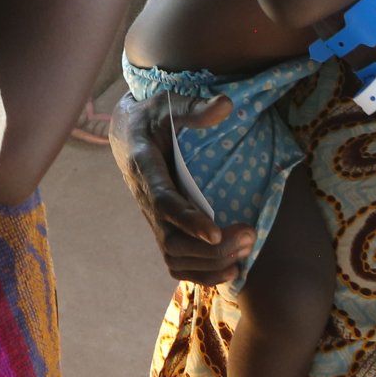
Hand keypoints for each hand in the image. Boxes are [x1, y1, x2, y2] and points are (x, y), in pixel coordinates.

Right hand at [110, 87, 252, 285]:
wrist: (126, 134)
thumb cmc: (152, 117)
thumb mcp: (169, 103)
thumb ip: (196, 107)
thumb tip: (226, 106)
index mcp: (145, 168)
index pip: (164, 202)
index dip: (189, 220)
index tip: (217, 232)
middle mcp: (146, 200)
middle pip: (171, 241)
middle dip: (211, 249)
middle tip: (249, 234)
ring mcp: (153, 218)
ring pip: (174, 258)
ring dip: (211, 263)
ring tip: (246, 249)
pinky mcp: (162, 229)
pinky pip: (177, 263)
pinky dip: (204, 273)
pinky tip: (232, 268)